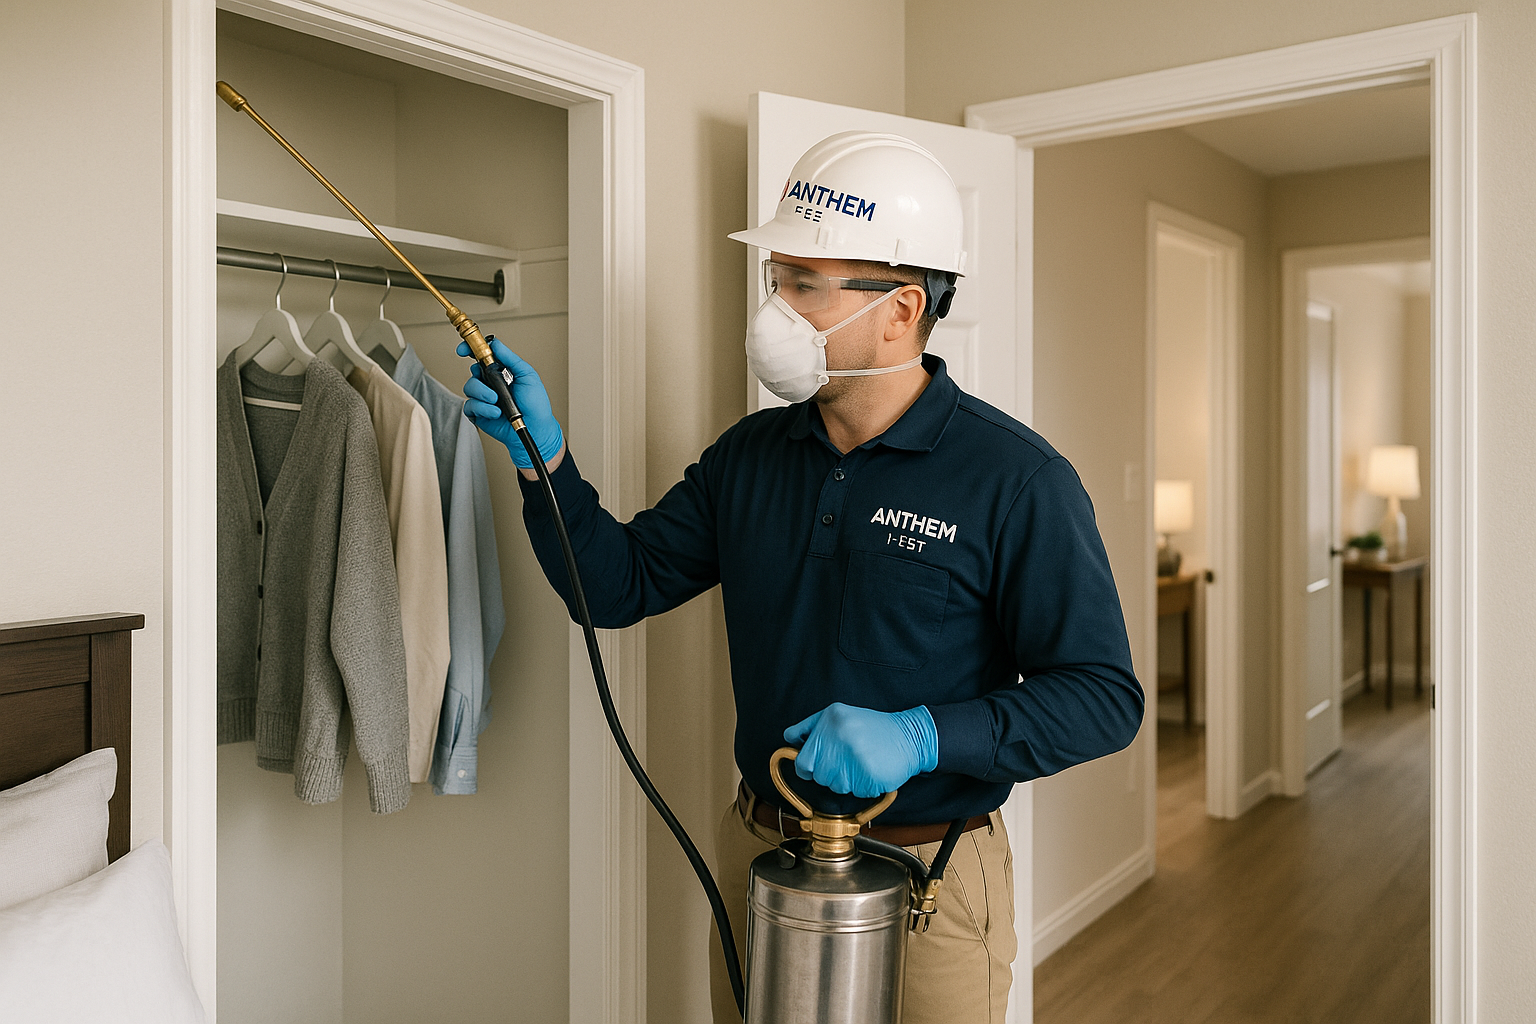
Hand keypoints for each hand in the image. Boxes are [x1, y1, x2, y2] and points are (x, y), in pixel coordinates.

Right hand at [459, 336, 564, 468]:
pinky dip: (483, 408)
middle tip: (490, 380)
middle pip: (473, 371)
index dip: (470, 349)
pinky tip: (496, 412)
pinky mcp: (479, 413)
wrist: (535, 429)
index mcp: (502, 371)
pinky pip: (470, 405)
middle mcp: (491, 383)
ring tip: (497, 400)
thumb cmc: (535, 405)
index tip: (464, 350)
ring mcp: (484, 398)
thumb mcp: (527, 375)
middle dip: (478, 375)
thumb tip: (495, 344)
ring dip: (483, 394)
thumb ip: (510, 358)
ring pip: (469, 387)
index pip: (482, 356)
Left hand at [783, 702, 937, 797]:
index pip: (803, 760)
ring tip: (859, 764)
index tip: (818, 764)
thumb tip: (789, 738)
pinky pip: (854, 792)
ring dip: (845, 781)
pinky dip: (861, 786)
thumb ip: (810, 726)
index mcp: (831, 720)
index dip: (808, 767)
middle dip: (828, 773)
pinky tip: (869, 770)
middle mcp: (841, 737)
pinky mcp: (869, 775)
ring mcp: (856, 757)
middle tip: (845, 762)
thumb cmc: (873, 727)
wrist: (910, 736)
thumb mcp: (839, 714)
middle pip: (818, 775)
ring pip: (835, 786)